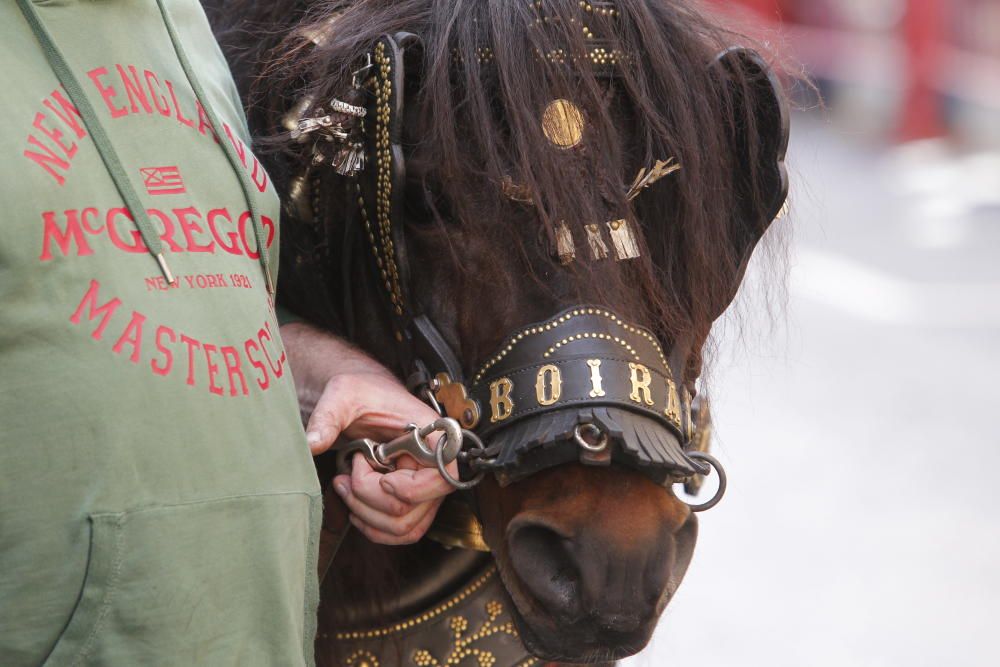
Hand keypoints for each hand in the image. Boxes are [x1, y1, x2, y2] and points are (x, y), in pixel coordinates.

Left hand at [280, 322, 456, 544]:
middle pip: (411, 509)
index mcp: (432, 435)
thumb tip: (314, 441)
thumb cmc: (362, 392)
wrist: (362, 400)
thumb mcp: (344, 394)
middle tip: (348, 475)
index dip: (409, 488)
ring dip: (366, 514)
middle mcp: (435, 464)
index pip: (442, 478)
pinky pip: (403, 532)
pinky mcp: (413, 501)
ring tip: (346, 487)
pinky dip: (375, 527)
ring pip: (404, 526)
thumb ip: (328, 416)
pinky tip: (356, 506)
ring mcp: (425, 487)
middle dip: (368, 498)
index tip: (379, 477)